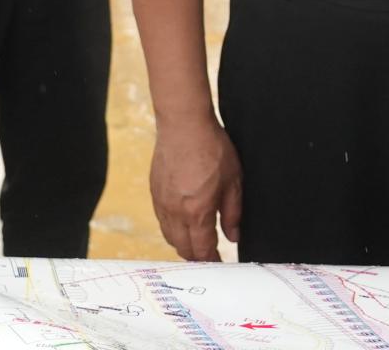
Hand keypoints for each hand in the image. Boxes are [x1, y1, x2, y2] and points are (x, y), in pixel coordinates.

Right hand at [150, 117, 242, 261]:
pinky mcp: (154, 194)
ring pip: (170, 237)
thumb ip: (233, 212)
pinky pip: (162, 222)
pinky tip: (183, 222)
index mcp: (197, 212)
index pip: (202, 250)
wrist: (183, 124)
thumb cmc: (212, 147)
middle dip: (197, 256)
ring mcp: (162, 204)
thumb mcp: (233, 180)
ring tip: (197, 242)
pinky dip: (173, 229)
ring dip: (184, 244)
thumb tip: (234, 236)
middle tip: (210, 255)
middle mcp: (175, 213)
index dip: (212, 261)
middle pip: (183, 249)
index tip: (220, 264)